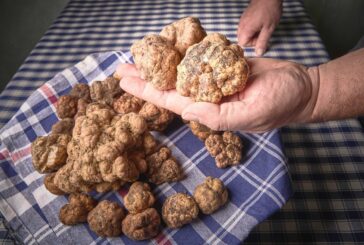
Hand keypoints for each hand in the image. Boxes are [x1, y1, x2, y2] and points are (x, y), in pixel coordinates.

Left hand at [115, 59, 317, 132]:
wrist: (301, 85)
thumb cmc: (280, 102)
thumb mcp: (250, 114)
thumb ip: (218, 116)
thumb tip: (185, 111)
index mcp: (209, 110)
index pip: (171, 101)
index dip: (147, 91)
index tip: (125, 82)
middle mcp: (208, 95)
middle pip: (170, 85)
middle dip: (146, 77)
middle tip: (123, 67)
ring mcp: (215, 79)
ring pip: (182, 70)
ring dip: (161, 63)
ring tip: (140, 55)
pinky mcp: (224, 64)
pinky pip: (200, 57)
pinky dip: (184, 52)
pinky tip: (169, 47)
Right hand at [237, 0, 281, 55]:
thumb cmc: (270, 12)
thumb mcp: (269, 29)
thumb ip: (262, 42)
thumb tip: (258, 53)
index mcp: (246, 29)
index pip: (242, 44)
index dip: (252, 44)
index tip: (260, 39)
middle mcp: (241, 25)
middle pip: (241, 39)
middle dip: (251, 39)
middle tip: (261, 34)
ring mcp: (242, 20)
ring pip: (243, 33)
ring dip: (251, 34)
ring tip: (261, 28)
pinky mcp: (245, 16)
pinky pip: (244, 27)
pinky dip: (250, 28)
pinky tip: (259, 23)